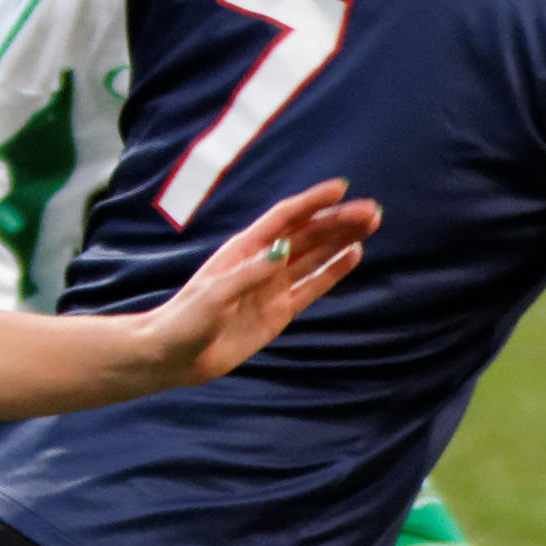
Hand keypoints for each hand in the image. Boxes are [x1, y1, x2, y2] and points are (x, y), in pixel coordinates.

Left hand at [131, 180, 378, 388]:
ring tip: (370, 225)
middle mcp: (262, 262)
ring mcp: (272, 287)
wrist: (174, 356)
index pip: (285, 218)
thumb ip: (250, 273)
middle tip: (370, 211)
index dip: (312, 202)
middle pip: (307, 234)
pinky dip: (332, 272)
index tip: (341, 189)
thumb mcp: (215, 294)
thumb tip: (283, 252)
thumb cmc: (186, 320)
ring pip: (314, 257)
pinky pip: (311, 288)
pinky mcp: (278, 312)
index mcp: (244, 249)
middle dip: (338, 221)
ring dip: (341, 240)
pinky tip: (353, 256)